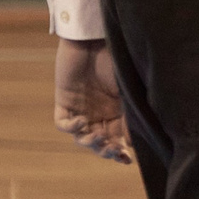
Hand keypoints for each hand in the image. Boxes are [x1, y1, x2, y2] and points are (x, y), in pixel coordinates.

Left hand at [53, 39, 132, 163]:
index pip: (119, 137)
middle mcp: (99, 112)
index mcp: (118, 111)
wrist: (95, 40)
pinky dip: (72, 127)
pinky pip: (63, 123)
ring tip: (97, 137)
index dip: (121, 151)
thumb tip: (134, 142)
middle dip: (106, 150)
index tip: (127, 159)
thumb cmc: (117, 59)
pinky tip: (82, 122)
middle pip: (100, 141)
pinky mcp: (64, 101)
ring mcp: (81, 108)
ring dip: (89, 142)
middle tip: (113, 151)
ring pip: (81, 136)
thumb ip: (132, 114)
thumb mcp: (129, 90)